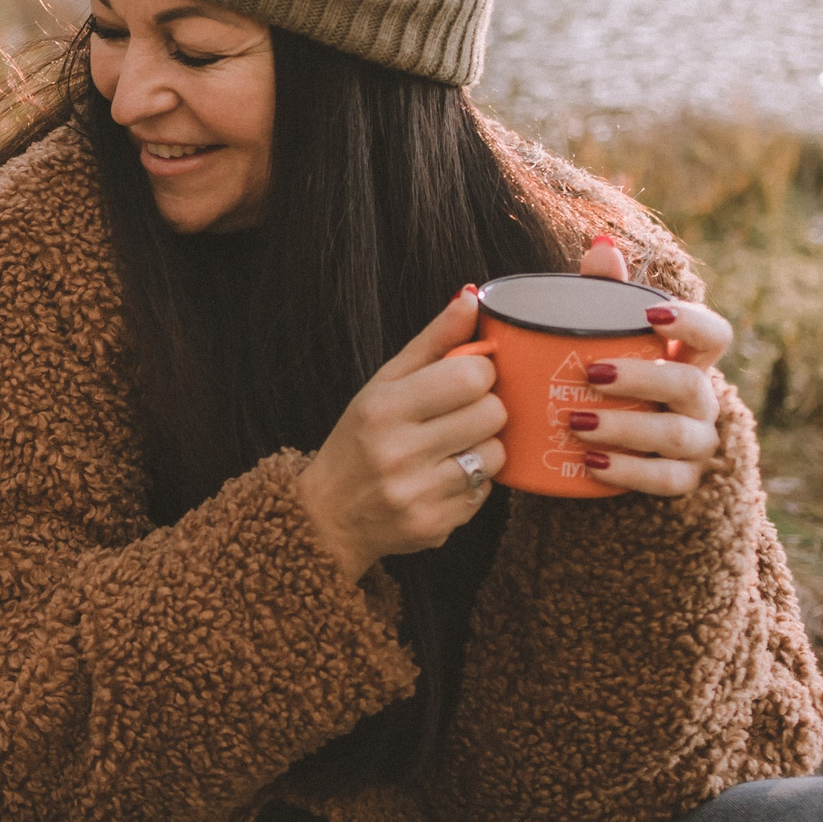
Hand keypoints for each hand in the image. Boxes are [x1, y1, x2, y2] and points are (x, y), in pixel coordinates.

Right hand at [296, 287, 507, 582]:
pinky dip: (471, 485)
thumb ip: (432, 341)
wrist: (326, 516)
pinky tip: (440, 481)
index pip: (473, 376)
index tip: (463, 382)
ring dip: (481, 450)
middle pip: (493, 413)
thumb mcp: (383, 384)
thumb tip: (471, 296)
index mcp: (384, 408)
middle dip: (483, 412)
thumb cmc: (357, 441)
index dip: (480, 375)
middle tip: (456, 418)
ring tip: (449, 452)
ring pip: (496, 455)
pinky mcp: (434, 525)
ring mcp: (417, 492)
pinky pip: (485, 493)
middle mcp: (398, 451)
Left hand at [568, 234, 726, 497]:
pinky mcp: (679, 480)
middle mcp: (699, 400)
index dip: (690, 322)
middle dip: (642, 379)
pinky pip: (665, 481)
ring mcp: (695, 442)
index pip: (713, 335)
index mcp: (688, 360)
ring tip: (575, 423)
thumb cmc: (606, 381)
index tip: (649, 313)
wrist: (600, 450)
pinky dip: (628, 472)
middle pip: (689, 385)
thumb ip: (602, 295)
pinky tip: (591, 464)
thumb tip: (599, 243)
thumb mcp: (603, 339)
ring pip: (677, 436)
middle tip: (590, 374)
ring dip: (626, 429)